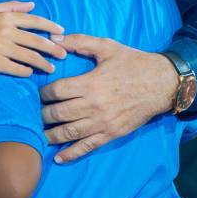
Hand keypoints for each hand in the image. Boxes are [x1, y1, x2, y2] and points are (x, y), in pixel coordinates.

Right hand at [0, 1, 65, 76]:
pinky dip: (26, 72)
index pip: (34, 21)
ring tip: (51, 68)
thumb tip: (31, 4)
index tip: (62, 33)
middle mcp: (4, 31)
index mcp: (4, 17)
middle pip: (37, 41)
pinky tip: (30, 73)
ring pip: (30, 57)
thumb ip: (9, 6)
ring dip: (43, 64)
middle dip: (53, 48)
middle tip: (63, 54)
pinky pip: (17, 69)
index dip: (51, 27)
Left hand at [40, 36, 176, 161]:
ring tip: (39, 135)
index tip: (38, 93)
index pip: (56, 91)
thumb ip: (80, 42)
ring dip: (51, 135)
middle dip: (42, 115)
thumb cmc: (133, 62)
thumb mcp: (107, 47)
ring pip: (69, 133)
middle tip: (34, 114)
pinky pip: (87, 146)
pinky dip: (71, 154)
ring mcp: (102, 122)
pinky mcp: (111, 134)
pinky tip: (58, 158)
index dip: (42, 93)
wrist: (162, 84)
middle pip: (58, 114)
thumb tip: (55, 39)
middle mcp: (94, 105)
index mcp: (90, 83)